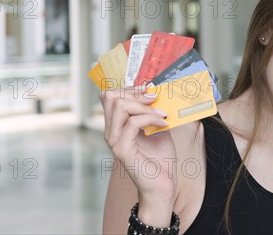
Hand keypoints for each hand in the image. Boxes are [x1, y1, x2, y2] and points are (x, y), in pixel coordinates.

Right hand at [100, 86, 177, 217]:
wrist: (162, 185)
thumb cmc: (160, 158)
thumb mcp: (158, 127)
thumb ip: (153, 111)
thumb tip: (159, 91)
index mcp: (116, 124)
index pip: (110, 95)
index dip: (129, 87)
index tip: (149, 90)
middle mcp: (111, 131)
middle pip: (111, 96)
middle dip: (135, 93)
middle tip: (155, 99)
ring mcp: (114, 140)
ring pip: (119, 106)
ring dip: (144, 105)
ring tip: (161, 113)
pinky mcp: (122, 149)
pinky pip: (132, 123)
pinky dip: (150, 118)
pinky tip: (163, 123)